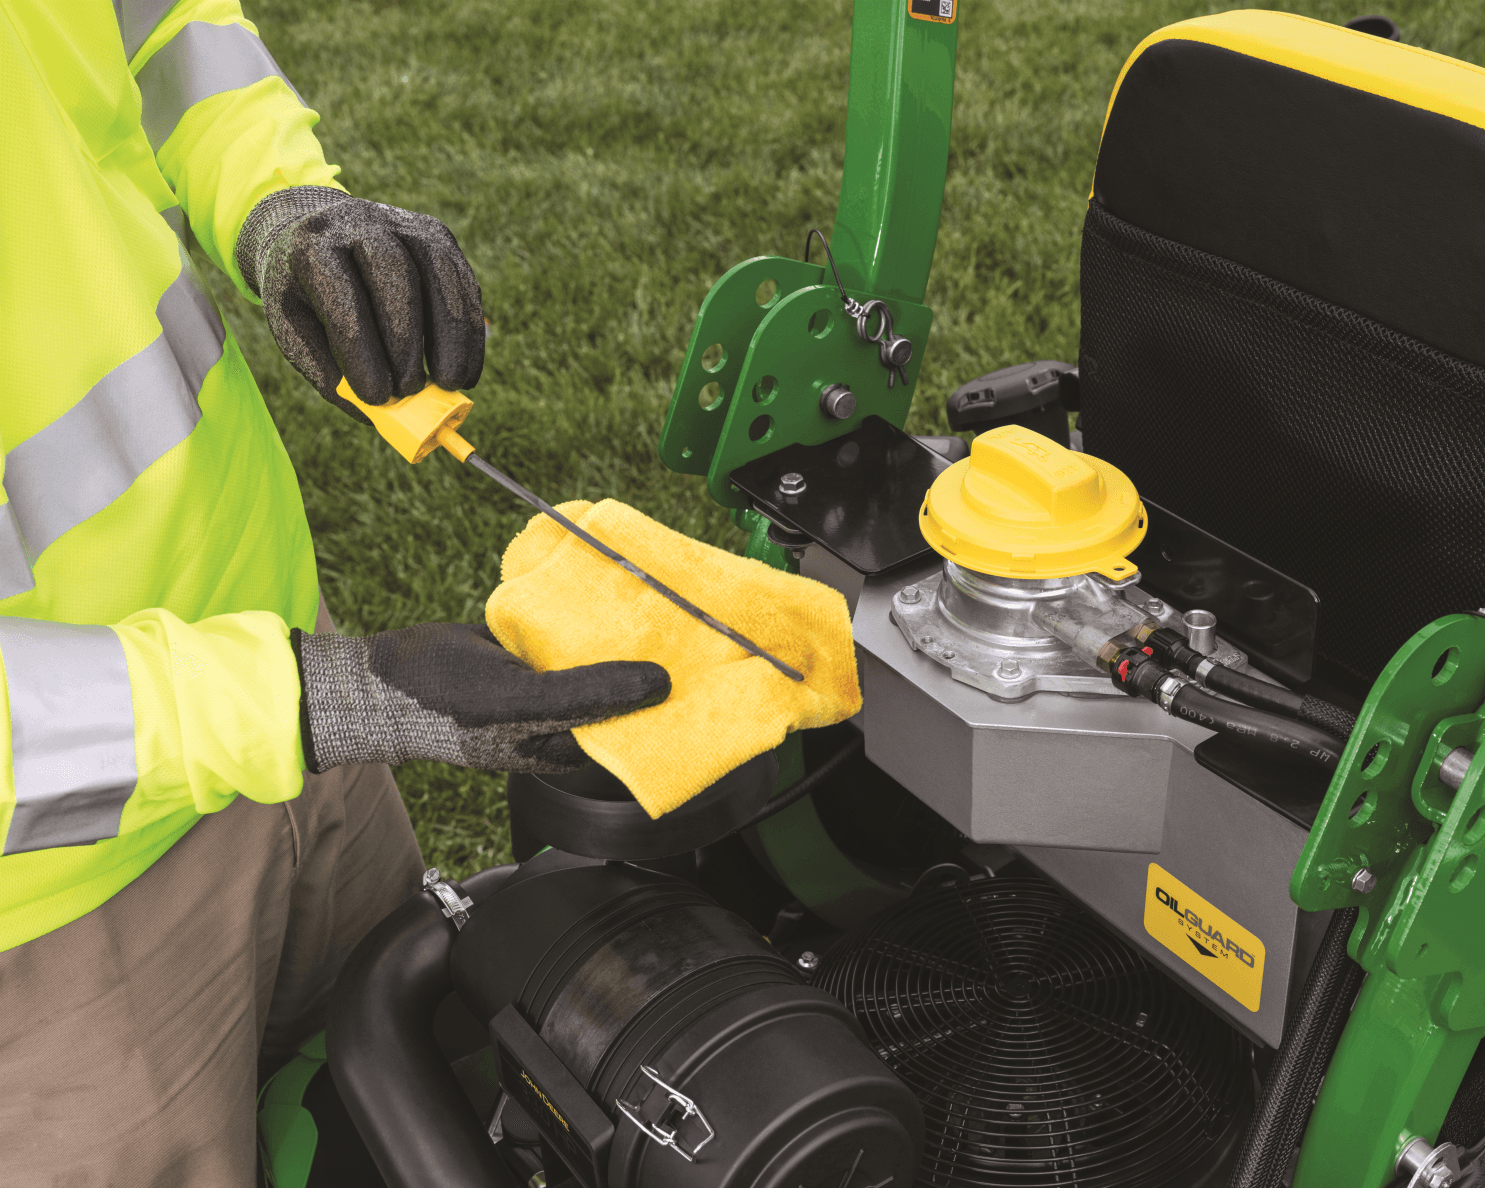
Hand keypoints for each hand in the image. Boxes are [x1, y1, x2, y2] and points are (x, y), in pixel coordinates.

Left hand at [236, 186, 484, 421]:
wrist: (316, 231)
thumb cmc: (306, 295)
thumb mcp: (296, 329)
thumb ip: (327, 370)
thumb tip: (374, 410)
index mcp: (312, 247)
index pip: (341, 295)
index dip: (361, 349)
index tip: (377, 397)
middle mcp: (359, 224)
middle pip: (394, 275)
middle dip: (407, 340)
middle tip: (411, 391)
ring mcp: (404, 225)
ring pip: (439, 275)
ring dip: (451, 337)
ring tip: (451, 385)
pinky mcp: (438, 237)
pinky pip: (463, 284)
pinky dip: (469, 333)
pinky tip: (466, 372)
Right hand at [294, 623, 670, 773]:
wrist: (376, 675)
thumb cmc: (441, 704)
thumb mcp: (520, 700)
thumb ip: (588, 695)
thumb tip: (659, 685)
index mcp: (561, 749)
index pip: (630, 732)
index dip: (668, 709)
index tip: (706, 676)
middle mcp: (556, 721)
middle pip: (618, 691)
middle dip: (651, 663)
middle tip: (693, 630)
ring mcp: (540, 685)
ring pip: (594, 657)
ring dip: (622, 633)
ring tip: (661, 604)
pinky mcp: (524, 653)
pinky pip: (566, 632)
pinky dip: (585, 612)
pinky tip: (606, 587)